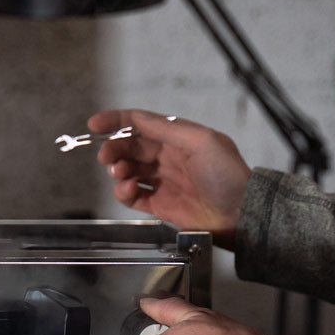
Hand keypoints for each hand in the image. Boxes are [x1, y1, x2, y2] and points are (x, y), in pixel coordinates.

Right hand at [88, 109, 250, 244]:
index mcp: (178, 138)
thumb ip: (168, 129)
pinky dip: (125, 193)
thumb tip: (139, 119)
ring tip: (121, 175)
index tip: (95, 125)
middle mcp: (168, 157)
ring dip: (119, 171)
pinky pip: (134, 196)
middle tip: (106, 158)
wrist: (239, 215)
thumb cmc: (228, 176)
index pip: (141, 123)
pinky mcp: (160, 205)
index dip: (116, 121)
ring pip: (129, 171)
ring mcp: (163, 181)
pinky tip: (128, 191)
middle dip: (114, 150)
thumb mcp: (202, 141)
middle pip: (130, 147)